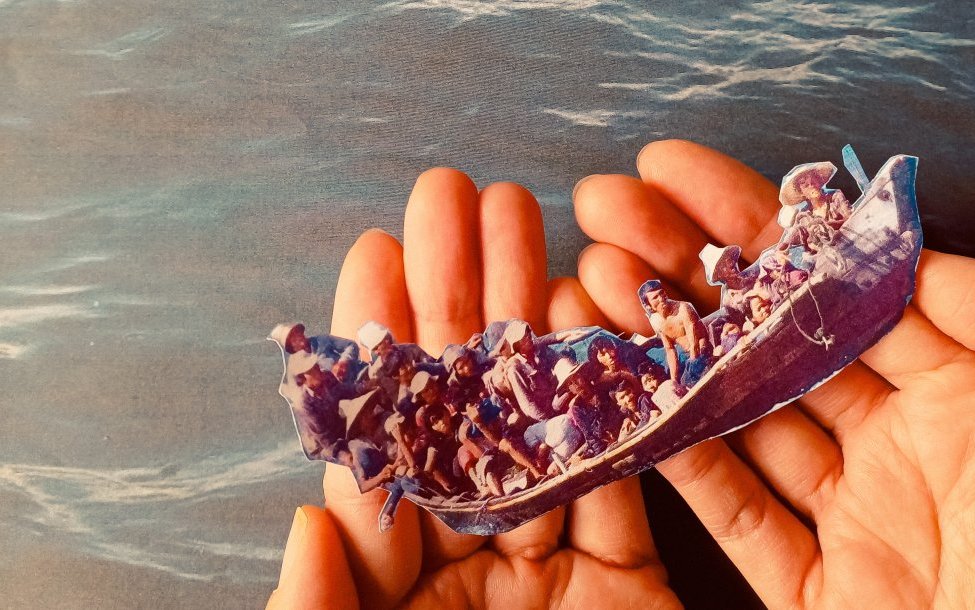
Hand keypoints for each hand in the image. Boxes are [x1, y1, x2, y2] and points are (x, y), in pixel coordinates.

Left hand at [267, 170, 679, 608]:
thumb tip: (306, 522)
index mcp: (397, 582)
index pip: (382, 449)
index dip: (379, 348)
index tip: (379, 251)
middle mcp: (471, 556)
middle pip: (462, 413)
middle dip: (455, 296)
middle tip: (448, 197)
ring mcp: (552, 566)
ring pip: (539, 425)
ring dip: (531, 319)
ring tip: (516, 214)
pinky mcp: (628, 584)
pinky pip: (623, 487)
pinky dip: (614, 406)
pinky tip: (589, 314)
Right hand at [568, 140, 974, 607]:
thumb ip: (971, 311)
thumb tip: (898, 238)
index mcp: (952, 389)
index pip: (829, 279)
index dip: (746, 217)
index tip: (666, 170)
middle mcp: (896, 442)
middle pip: (765, 340)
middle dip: (679, 270)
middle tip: (603, 215)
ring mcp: (855, 516)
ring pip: (739, 420)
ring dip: (664, 357)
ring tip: (593, 290)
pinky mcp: (822, 592)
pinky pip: (742, 522)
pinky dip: (684, 470)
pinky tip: (630, 411)